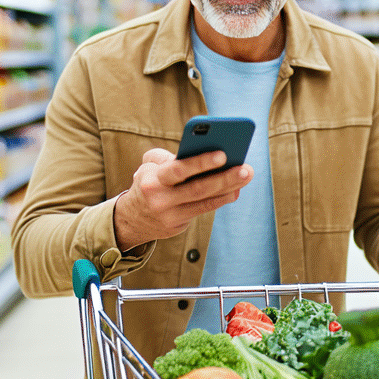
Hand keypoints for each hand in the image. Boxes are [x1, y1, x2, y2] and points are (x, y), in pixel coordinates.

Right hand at [113, 147, 253, 250]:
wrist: (131, 219)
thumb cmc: (148, 182)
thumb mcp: (148, 165)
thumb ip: (167, 156)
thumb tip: (199, 153)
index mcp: (152, 179)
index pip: (178, 169)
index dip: (201, 162)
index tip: (223, 154)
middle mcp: (161, 199)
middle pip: (197, 188)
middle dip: (224, 177)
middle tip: (246, 168)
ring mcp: (170, 215)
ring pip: (205, 200)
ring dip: (229, 188)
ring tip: (246, 175)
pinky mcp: (178, 225)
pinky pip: (204, 209)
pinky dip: (221, 199)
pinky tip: (235, 189)